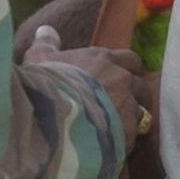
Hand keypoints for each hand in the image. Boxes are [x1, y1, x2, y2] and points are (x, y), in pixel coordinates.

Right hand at [27, 27, 144, 139]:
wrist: (48, 117)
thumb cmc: (43, 84)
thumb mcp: (38, 60)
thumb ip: (46, 45)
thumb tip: (46, 30)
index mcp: (104, 60)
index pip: (131, 60)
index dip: (127, 70)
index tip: (119, 80)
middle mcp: (122, 81)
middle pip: (141, 87)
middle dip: (134, 97)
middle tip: (120, 107)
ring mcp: (127, 107)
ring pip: (140, 114)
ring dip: (129, 121)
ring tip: (113, 131)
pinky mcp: (127, 134)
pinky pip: (132, 138)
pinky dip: (123, 141)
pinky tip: (109, 148)